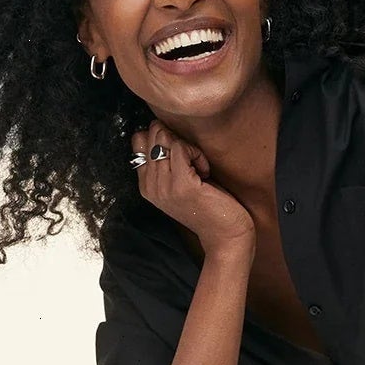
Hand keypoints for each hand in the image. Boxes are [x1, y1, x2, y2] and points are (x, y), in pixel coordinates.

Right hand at [131, 122, 254, 255]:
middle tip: (191, 161)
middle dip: (176, 139)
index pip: (139, 140)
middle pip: (153, 135)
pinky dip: (196, 153)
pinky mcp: (181, 185)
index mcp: (146, 185)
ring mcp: (163, 186)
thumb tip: (162, 129)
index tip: (181, 157)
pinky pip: (181, 147)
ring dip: (188, 147)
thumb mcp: (179, 183)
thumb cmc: (208, 205)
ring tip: (199, 168)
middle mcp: (150, 186)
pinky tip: (205, 171)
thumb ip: (166, 163)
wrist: (224, 235)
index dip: (163, 138)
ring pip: (165, 138)